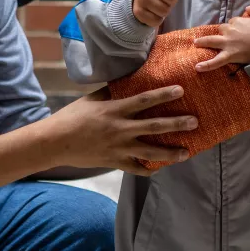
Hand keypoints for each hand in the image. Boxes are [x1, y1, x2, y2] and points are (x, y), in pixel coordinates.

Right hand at [46, 85, 196, 175]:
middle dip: (177, 124)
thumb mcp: (91, 100)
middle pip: (154, 126)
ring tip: (187, 152)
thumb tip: (127, 82)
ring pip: (151, 152)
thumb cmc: (71, 117)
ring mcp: (119, 148)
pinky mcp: (114, 162)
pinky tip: (160, 168)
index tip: (180, 90)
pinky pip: (137, 168)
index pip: (144, 100)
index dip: (163, 95)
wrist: (55, 142)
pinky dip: (149, 169)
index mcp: (114, 110)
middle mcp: (120, 129)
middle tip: (194, 122)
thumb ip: (110, 92)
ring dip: (171, 153)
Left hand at [194, 2, 249, 72]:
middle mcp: (231, 30)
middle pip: (222, 29)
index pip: (232, 22)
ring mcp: (229, 43)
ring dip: (203, 42)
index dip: (237, 27)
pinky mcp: (230, 55)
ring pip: (212, 40)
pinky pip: (216, 61)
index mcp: (238, 21)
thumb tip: (247, 8)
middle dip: (226, 33)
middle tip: (235, 40)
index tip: (244, 32)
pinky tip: (197, 67)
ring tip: (195, 43)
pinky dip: (207, 65)